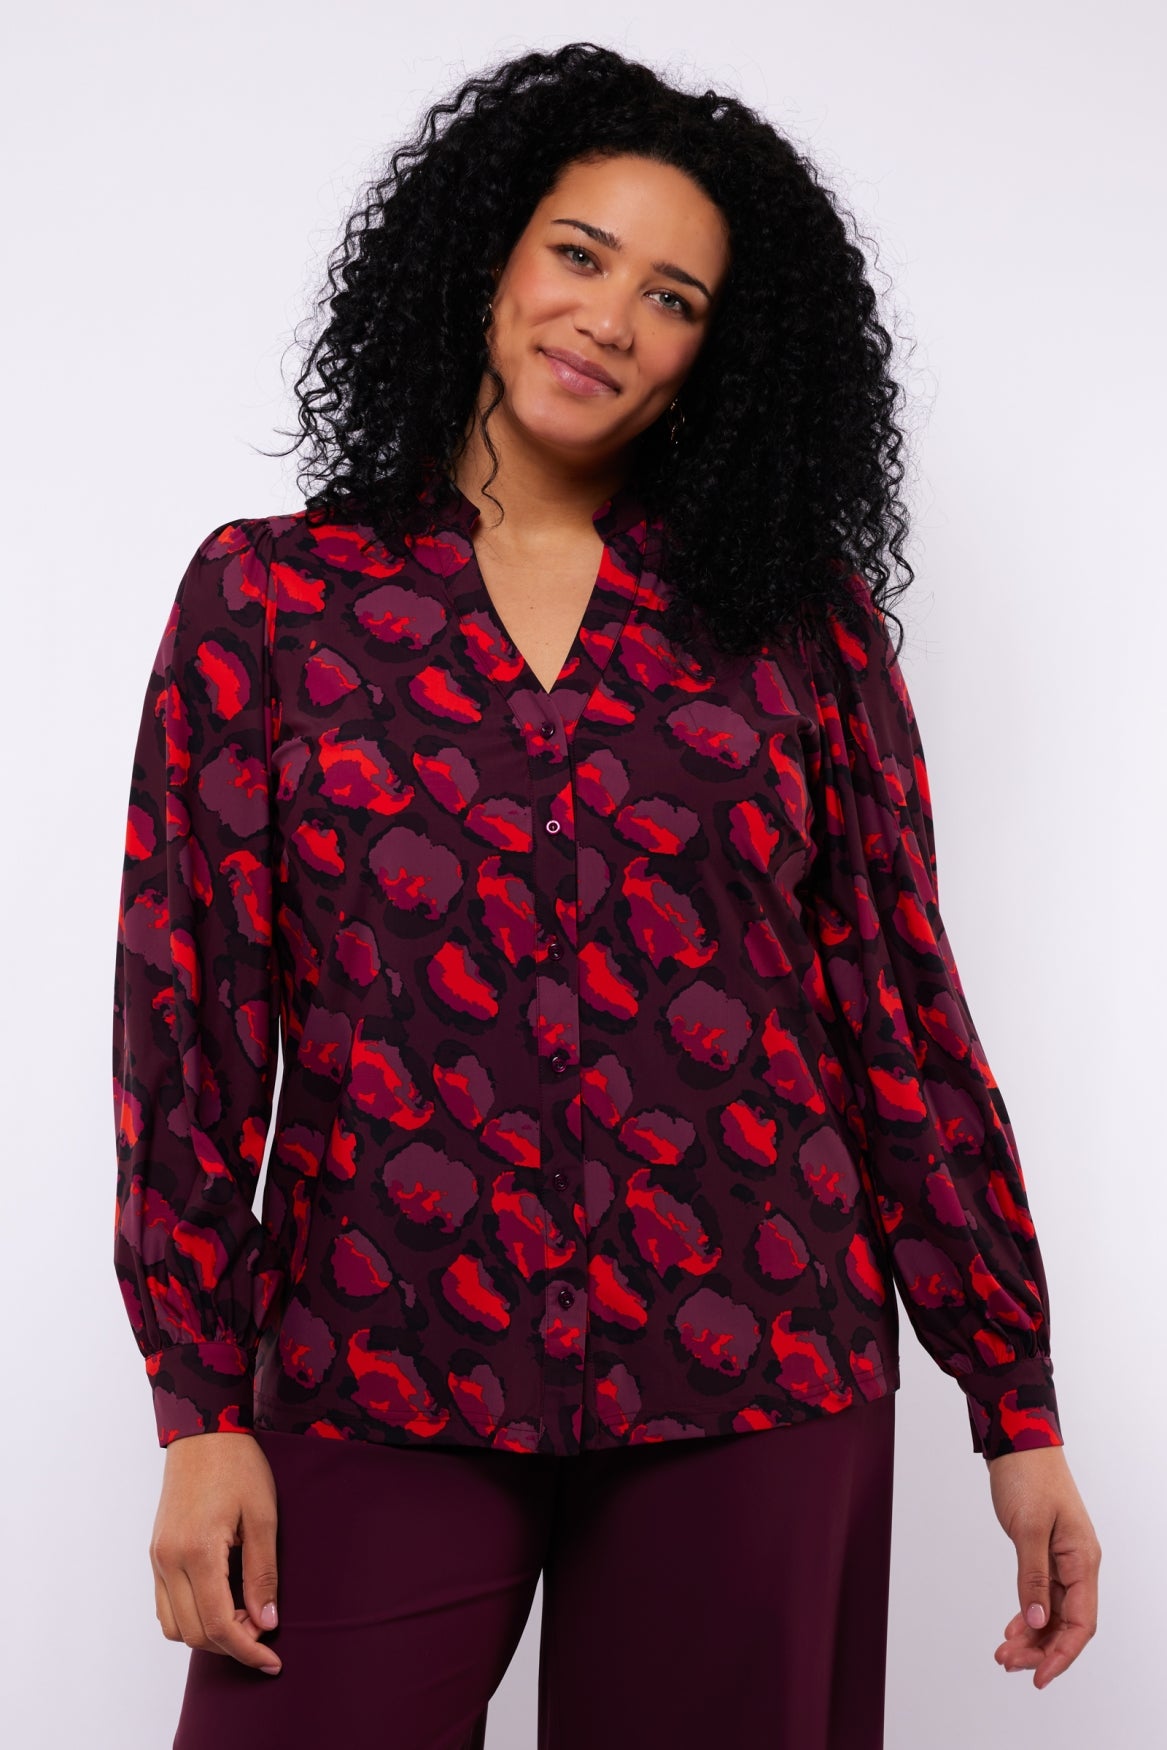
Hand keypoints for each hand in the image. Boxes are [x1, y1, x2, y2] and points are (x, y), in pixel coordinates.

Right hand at [149, 1430, 282, 1675]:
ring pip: (174, 1627)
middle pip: (195, 1633)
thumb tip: (266, 1622)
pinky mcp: (155, 1554)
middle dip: (232, 1643)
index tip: (273, 1661)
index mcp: (198, 1552)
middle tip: (264, 1627)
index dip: (248, 1650)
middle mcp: (169, 1561)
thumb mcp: (263, 1516)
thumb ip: (263, 1573)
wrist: (203, 1432)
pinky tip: (220, 1602)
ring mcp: (157, 1559)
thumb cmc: (238, 1467)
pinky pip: (165, 1606)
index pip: (219, 1625)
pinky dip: (190, 1617)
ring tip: (244, 1614)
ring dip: (208, 1634)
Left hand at [987, 1444, 1100, 1687]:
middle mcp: (1078, 1563)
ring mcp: (1062, 1559)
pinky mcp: (1044, 1552)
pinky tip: (1012, 1628)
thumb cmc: (1028, 1475)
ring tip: (1004, 1652)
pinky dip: (1027, 1613)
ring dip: (1031, 1634)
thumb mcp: (1028, 1528)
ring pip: (1052, 1611)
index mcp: (1083, 1559)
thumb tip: (1037, 1621)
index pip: (1082, 1621)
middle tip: (1008, 1662)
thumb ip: (1033, 1576)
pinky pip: (1041, 1594)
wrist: (1018, 1439)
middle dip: (1041, 1648)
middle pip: (1067, 1622)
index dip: (1063, 1653)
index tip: (1040, 1675)